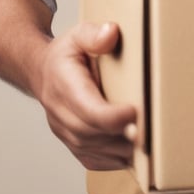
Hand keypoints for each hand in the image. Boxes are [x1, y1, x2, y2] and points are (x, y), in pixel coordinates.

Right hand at [32, 21, 137, 169]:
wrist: (42, 72)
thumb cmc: (66, 53)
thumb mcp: (77, 34)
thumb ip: (93, 34)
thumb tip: (111, 33)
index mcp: (63, 85)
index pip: (86, 108)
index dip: (111, 115)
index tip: (135, 111)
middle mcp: (60, 112)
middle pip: (91, 133)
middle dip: (121, 135)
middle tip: (151, 132)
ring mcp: (64, 131)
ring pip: (93, 150)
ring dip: (121, 149)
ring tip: (149, 142)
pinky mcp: (72, 143)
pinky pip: (92, 159)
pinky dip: (113, 160)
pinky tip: (134, 153)